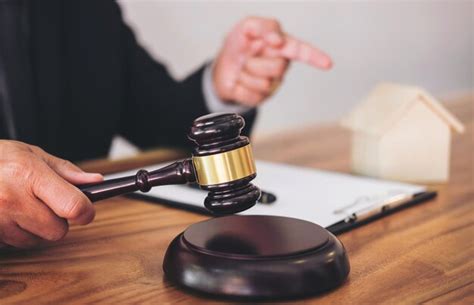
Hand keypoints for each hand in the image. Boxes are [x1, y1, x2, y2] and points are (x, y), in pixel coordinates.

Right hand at [0, 140, 102, 248]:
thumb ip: (66, 171)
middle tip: (44, 203)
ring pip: (37, 240)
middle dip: (58, 219)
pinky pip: (16, 243)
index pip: (73, 207)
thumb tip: (95, 182)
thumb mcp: (32, 154)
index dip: (85, 211)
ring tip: (20, 205)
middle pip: (58, 230)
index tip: (86, 209)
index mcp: (29, 175)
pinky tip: (8, 214)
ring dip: (35, 228)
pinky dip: (17, 233)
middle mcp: (12, 199)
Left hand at [213, 16, 332, 106]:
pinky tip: (239, 83)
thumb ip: (264, 26)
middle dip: (257, 62)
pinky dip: (239, 88)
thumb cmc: (238, 45)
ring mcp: (272, 84)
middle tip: (246, 58)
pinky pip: (251, 96)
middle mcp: (281, 65)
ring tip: (243, 70)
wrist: (221, 66)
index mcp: (282, 46)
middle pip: (278, 68)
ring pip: (264, 84)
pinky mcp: (261, 98)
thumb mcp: (246, 27)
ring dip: (246, 75)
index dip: (315, 57)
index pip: (301, 51)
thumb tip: (279, 40)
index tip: (327, 63)